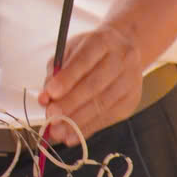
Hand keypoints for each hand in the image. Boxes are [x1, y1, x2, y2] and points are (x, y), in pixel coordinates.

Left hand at [37, 21, 148, 144]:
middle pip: (95, 85)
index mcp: (103, 40)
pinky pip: (108, 117)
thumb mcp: (71, 50)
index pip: (85, 60)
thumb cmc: (91, 50)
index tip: (50, 94)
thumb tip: (45, 98)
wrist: (124, 49)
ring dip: (78, 121)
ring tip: (58, 131)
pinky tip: (72, 135)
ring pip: (103, 104)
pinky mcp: (132, 100)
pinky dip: (88, 128)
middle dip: (70, 103)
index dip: (67, 78)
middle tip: (52, 116)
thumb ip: (56, 72)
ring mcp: (130, 80)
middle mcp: (122, 59)